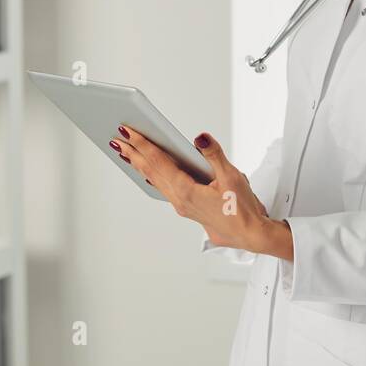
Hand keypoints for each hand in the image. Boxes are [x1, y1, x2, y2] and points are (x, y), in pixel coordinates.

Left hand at [110, 126, 291, 258]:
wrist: (250, 234)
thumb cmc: (242, 209)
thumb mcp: (232, 177)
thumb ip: (214, 155)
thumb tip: (200, 138)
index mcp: (186, 191)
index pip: (159, 162)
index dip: (142, 144)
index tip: (128, 131)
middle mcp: (179, 199)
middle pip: (151, 171)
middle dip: (133, 153)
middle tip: (116, 137)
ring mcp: (181, 205)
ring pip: (155, 180)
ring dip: (139, 164)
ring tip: (125, 151)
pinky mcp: (186, 207)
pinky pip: (163, 187)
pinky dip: (152, 174)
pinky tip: (147, 170)